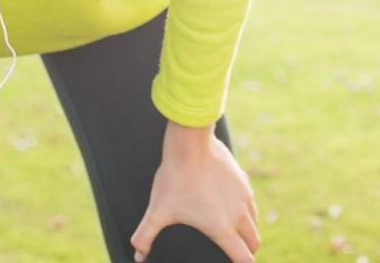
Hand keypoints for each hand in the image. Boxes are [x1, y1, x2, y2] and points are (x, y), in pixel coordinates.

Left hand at [129, 132, 260, 262]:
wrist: (190, 142)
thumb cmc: (175, 176)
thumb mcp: (158, 209)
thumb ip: (146, 235)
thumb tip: (138, 255)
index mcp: (222, 228)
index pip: (244, 259)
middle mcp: (238, 214)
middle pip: (254, 242)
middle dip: (247, 250)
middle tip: (235, 251)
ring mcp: (243, 195)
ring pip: (254, 220)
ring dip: (248, 229)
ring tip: (236, 231)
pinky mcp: (242, 178)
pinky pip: (250, 199)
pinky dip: (246, 207)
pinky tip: (233, 203)